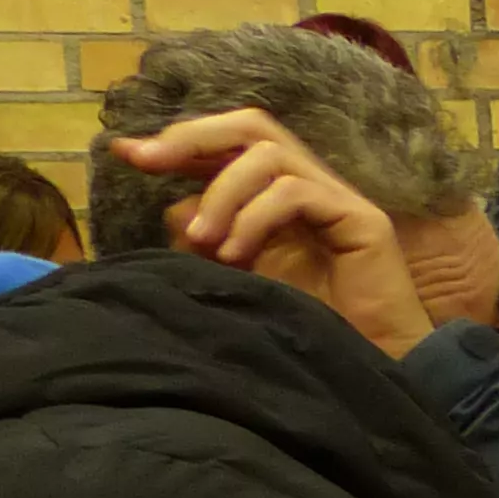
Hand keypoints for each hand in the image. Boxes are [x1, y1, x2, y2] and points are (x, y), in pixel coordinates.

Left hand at [109, 109, 433, 356]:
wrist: (372, 371)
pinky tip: (238, 255)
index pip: (231, 145)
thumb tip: (175, 207)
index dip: (178, 141)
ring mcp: (340, 200)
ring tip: (207, 243)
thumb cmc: (313, 332)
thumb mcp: (242, 277)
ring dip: (223, 193)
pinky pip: (294, 191)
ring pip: (268, 155)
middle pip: (253, 125)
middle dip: (192, 137)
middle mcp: (313, 187)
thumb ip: (210, 239)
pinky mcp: (362, 219)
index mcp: (283, 197)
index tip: (126, 154)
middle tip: (149, 161)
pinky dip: (255, 216)